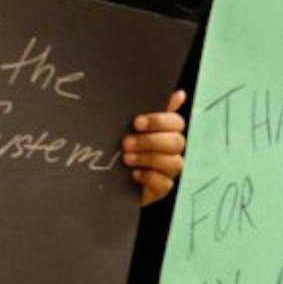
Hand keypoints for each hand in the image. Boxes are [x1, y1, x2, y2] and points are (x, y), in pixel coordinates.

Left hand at [125, 90, 186, 206]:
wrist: (103, 175)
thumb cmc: (119, 144)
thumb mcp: (130, 125)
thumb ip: (150, 109)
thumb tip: (179, 94)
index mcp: (167, 131)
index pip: (176, 122)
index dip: (159, 122)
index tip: (137, 122)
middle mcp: (171, 150)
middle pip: (177, 142)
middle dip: (151, 142)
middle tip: (126, 143)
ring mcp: (168, 170)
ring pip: (174, 163)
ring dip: (149, 159)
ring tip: (126, 159)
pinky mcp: (161, 189)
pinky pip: (165, 184)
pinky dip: (149, 178)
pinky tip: (133, 175)